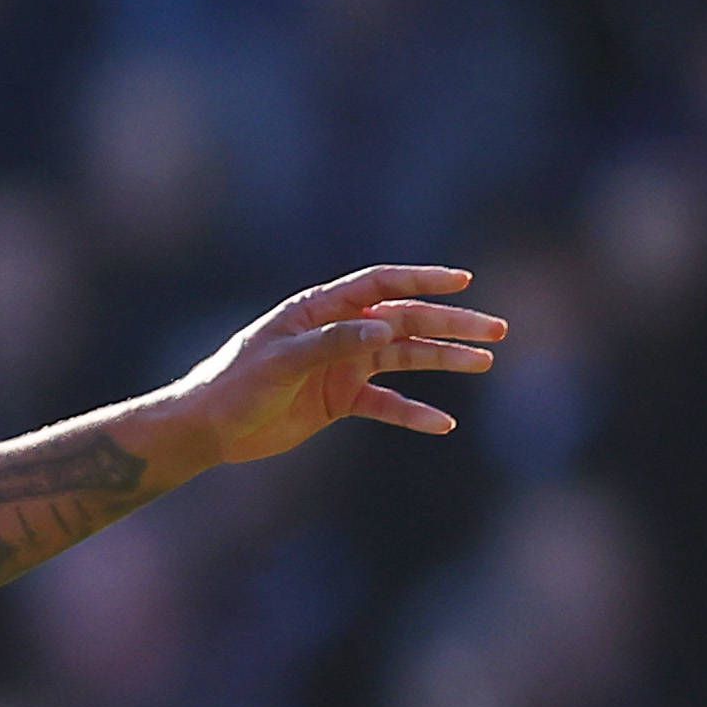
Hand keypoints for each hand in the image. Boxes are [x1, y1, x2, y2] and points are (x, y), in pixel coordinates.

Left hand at [171, 265, 506, 467]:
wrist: (210, 427)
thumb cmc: (236, 383)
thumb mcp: (281, 361)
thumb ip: (331, 342)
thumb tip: (383, 327)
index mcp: (322, 309)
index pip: (382, 284)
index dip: (423, 279)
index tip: (463, 281)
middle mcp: (339, 331)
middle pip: (406, 320)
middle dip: (451, 323)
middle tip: (496, 329)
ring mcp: (343, 366)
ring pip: (405, 358)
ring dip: (443, 359)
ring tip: (484, 362)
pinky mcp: (340, 401)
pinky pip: (386, 404)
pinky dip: (412, 412)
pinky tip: (442, 424)